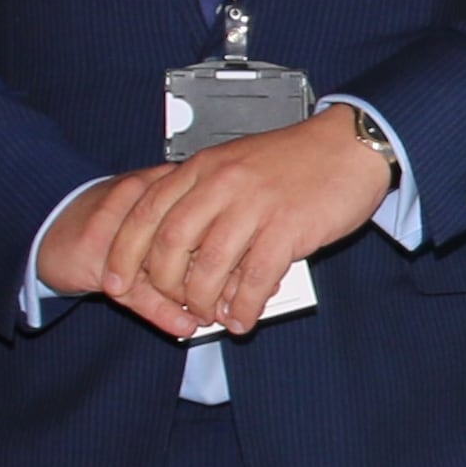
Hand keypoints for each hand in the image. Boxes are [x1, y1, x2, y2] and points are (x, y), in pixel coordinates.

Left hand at [97, 109, 392, 339]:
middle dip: (163, 285)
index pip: (145, 212)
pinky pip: (255, 278)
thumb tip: (188, 249)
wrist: (350, 146)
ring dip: (204, 301)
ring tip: (210, 317)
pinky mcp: (287, 228)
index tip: (115, 283)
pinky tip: (244, 319)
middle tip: (172, 306)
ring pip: (209, 265)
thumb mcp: (236, 164)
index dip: (124, 253)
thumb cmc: (297, 160)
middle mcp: (221, 184)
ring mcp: (254, 205)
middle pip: (169, 243)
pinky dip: (244, 306)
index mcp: (203, 167)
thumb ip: (207, 198)